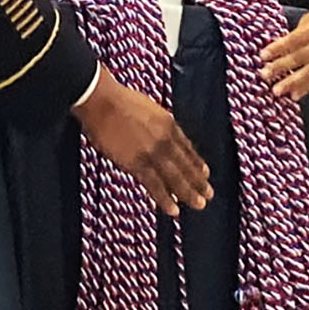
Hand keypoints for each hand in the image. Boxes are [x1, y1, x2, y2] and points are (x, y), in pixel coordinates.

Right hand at [75, 68, 212, 216]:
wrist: (100, 99)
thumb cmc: (116, 99)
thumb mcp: (146, 107)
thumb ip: (155, 122)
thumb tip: (154, 130)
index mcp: (167, 123)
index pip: (187, 148)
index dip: (196, 162)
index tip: (205, 173)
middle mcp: (165, 139)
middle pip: (185, 164)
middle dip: (198, 181)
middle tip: (208, 194)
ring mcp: (152, 152)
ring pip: (175, 177)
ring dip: (188, 193)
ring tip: (199, 205)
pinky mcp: (136, 163)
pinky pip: (155, 185)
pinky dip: (164, 198)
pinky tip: (173, 210)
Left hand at [259, 4, 308, 99]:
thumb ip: (296, 33)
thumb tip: (277, 48)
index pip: (296, 38)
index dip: (279, 47)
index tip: (263, 55)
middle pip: (302, 55)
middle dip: (282, 66)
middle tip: (265, 74)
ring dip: (293, 82)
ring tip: (278, 90)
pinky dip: (307, 87)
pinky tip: (294, 95)